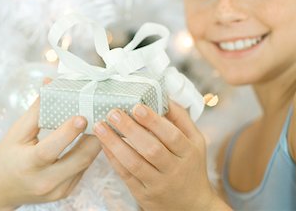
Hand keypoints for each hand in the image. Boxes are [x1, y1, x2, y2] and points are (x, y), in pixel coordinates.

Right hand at [0, 98, 100, 209]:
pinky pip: (82, 169)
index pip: (50, 149)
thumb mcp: (16, 132)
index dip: (67, 133)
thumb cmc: (5, 157)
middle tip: (103, 115)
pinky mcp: (65, 192)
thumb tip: (51, 82)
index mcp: (28, 165)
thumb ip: (37, 109)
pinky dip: (88, 152)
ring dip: (96, 143)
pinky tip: (94, 136)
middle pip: (79, 159)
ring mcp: (58, 190)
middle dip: (94, 136)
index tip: (82, 116)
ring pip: (85, 164)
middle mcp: (45, 181)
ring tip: (104, 122)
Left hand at [93, 102, 228, 210]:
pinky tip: (103, 144)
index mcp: (189, 153)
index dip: (154, 121)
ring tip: (100, 126)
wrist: (191, 206)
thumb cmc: (190, 165)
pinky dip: (113, 158)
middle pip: (152, 149)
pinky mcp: (144, 195)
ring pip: (135, 164)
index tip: (137, 106)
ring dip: (115, 144)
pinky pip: (126, 175)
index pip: (172, 136)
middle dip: (130, 130)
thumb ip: (181, 118)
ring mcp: (158, 184)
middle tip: (113, 113)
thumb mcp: (195, 141)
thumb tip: (163, 94)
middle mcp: (175, 170)